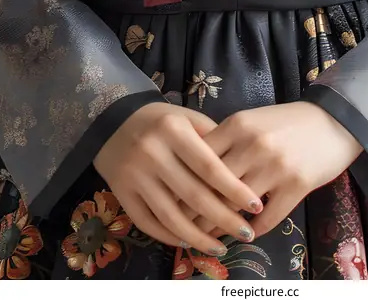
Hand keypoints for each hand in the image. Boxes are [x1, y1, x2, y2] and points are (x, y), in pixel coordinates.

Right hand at [93, 102, 262, 254]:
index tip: (256, 206)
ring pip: (171, 216)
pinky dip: (170, 237)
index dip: (234, 190)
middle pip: (194, 195)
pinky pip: (149, 223)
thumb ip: (213, 138)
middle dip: (224, 219)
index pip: (210, 167)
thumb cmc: (160, 120)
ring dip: (199, 237)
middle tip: (246, 233)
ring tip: (220, 248)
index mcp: (174, 130)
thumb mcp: (186, 118)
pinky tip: (189, 243)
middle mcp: (153, 153)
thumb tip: (243, 169)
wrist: (111, 121)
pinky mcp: (121, 194)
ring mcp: (135, 176)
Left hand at [179, 101, 362, 240]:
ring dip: (220, 226)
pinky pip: (266, 218)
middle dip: (195, 212)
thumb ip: (226, 141)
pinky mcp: (296, 186)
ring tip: (208, 238)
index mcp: (238, 124)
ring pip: (236, 206)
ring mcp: (275, 166)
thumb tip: (194, 170)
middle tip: (183, 228)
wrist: (335, 120)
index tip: (172, 199)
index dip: (184, 183)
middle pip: (213, 187)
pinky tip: (246, 234)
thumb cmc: (288, 121)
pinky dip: (252, 230)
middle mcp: (253, 144)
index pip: (199, 160)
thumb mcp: (253, 121)